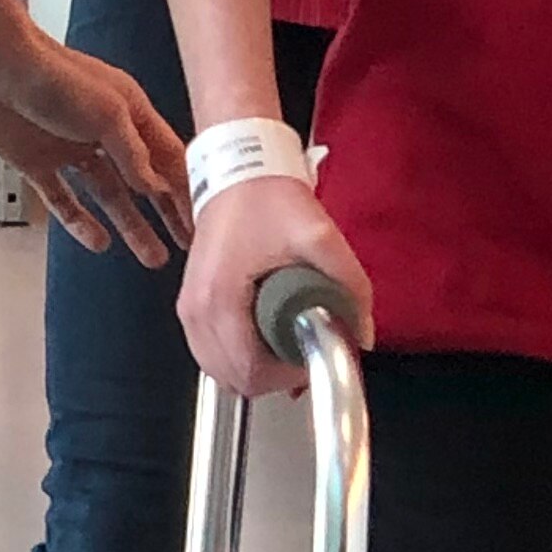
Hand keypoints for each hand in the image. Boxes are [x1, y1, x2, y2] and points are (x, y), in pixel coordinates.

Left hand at [0, 0, 189, 258]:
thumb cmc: (52, 77)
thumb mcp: (106, 114)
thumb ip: (133, 153)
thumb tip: (156, 188)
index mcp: (130, 113)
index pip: (168, 158)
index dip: (186, 189)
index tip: (202, 219)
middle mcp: (104, 133)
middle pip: (144, 181)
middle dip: (166, 213)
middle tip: (185, 244)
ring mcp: (71, 150)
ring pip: (110, 195)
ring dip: (132, 224)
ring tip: (152, 256)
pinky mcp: (38, 163)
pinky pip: (65, 200)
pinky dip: (81, 223)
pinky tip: (98, 242)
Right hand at [180, 174, 374, 396]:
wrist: (238, 171)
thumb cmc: (267, 198)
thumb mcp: (319, 236)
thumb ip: (350, 284)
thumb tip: (362, 332)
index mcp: (221, 298)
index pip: (250, 370)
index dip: (287, 377)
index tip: (309, 357)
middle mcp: (197, 310)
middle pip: (233, 379)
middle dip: (273, 377)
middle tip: (301, 351)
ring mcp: (189, 309)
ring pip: (220, 372)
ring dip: (255, 370)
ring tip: (284, 343)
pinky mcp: (191, 305)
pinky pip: (211, 353)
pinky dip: (237, 357)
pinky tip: (263, 338)